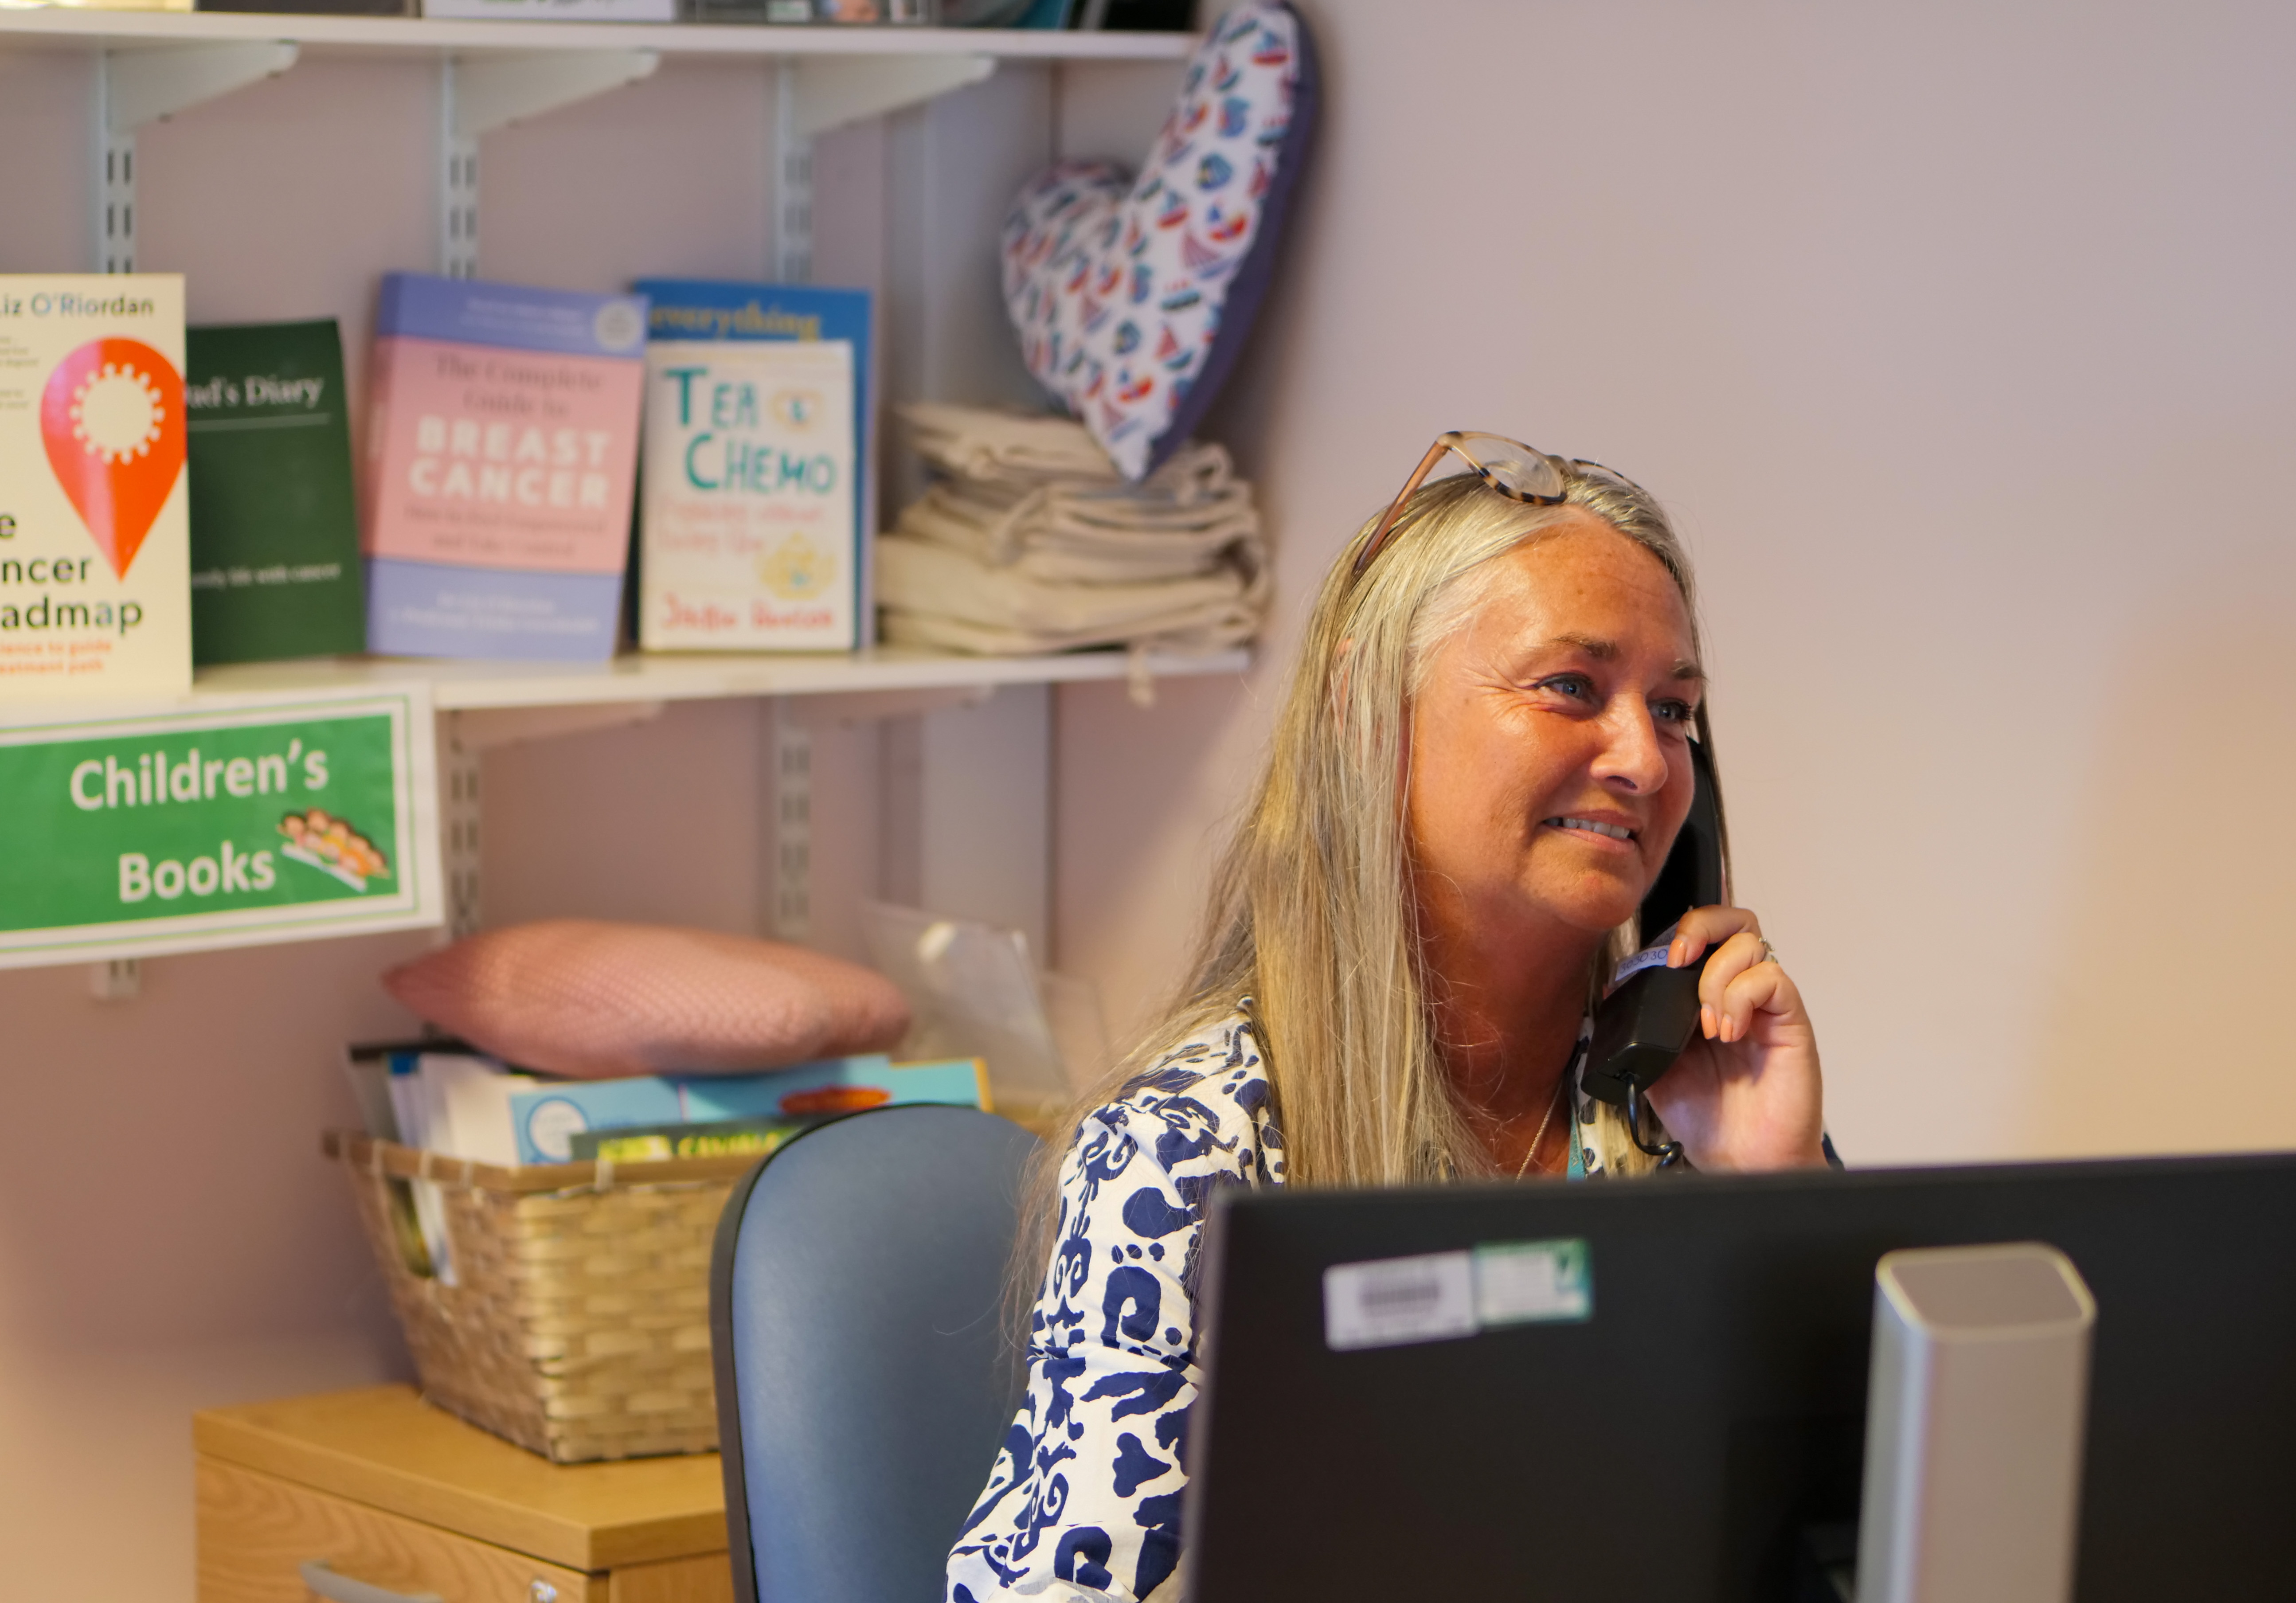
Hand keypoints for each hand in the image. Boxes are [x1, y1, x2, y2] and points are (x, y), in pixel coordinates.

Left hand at [1638, 905, 1826, 1170]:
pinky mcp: (1790, 1022)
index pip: (1703, 935)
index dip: (1678, 932)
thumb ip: (1641, 1030)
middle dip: (1701, 926)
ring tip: (1707, 1027)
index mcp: (1707, 997)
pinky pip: (1773, 979)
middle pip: (1735, 921)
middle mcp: (1740, 993)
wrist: (1739, 1159)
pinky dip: (1741, 997)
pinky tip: (1727, 1033)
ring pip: (1751, 944)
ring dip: (1716, 977)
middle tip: (1678, 960)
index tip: (1654, 961)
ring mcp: (1766, 1006)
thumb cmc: (1707, 1117)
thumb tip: (1614, 991)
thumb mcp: (1656, 1068)